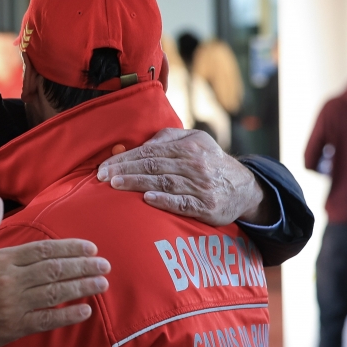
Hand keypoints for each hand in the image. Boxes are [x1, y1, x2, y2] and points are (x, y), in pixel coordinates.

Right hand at [0, 196, 110, 346]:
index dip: (70, 248)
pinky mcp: (12, 327)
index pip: (43, 250)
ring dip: (82, 287)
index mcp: (0, 260)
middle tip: (105, 264)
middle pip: (54, 270)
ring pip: (54, 293)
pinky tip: (85, 310)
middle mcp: (8, 281)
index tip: (90, 247)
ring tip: (102, 283)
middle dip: (83, 266)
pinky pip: (45, 320)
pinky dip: (67, 315)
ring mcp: (11, 305)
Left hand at [97, 128, 270, 226]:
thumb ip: (166, 139)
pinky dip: (165, 201)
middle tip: (102, 176)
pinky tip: (147, 199)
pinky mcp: (208, 207)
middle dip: (125, 170)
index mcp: (189, 146)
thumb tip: (138, 146)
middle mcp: (195, 164)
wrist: (245, 187)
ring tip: (115, 185)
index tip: (104, 166)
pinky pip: (183, 203)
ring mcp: (202, 186)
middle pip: (153, 166)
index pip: (149, 152)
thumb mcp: (195, 140)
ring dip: (138, 184)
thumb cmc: (210, 162)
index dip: (125, 159)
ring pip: (164, 183)